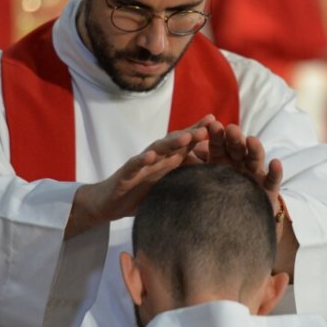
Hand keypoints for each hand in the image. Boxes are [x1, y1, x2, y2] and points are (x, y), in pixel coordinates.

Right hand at [65, 117, 212, 237]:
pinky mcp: (126, 174)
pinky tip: (151, 156)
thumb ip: (185, 180)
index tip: (216, 123)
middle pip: (174, 142)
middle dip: (190, 134)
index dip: (199, 133)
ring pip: (156, 149)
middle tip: (206, 128)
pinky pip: (134, 165)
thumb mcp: (167, 187)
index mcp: (167, 161)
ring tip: (184, 138)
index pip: (185, 144)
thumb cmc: (141, 194)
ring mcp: (140, 165)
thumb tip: (213, 179)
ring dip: (171, 143)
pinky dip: (142, 160)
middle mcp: (155, 158)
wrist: (109, 203)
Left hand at [193, 120, 295, 276]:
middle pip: (237, 149)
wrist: (233, 235)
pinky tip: (275, 163)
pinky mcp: (269, 192)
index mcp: (222, 163)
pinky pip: (273, 181)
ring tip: (251, 141)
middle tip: (231, 129)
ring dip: (254, 149)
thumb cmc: (212, 208)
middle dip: (235, 139)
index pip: (219, 146)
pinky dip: (275, 172)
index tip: (211, 126)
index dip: (216, 136)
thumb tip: (175, 157)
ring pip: (255, 160)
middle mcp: (240, 166)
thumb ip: (192, 172)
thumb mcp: (200, 188)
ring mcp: (256, 177)